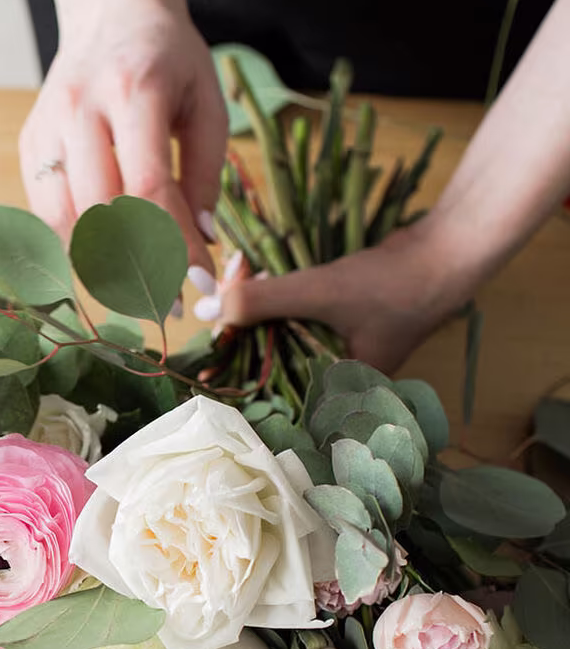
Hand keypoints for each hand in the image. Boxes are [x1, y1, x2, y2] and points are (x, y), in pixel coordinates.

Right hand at [20, 0, 225, 269]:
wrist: (109, 14)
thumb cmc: (168, 60)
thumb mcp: (206, 102)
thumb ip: (208, 173)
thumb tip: (199, 242)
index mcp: (134, 88)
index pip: (149, 186)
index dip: (172, 244)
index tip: (197, 282)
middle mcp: (81, 107)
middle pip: (101, 209)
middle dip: (138, 266)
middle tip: (166, 301)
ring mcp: (47, 125)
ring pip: (65, 218)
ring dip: (101, 263)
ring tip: (135, 287)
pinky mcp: (29, 143)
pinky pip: (45, 211)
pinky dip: (74, 244)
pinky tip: (103, 258)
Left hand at [197, 219, 473, 372]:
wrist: (446, 252)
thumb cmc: (394, 285)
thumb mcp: (323, 292)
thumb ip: (266, 300)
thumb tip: (211, 307)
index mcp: (329, 392)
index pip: (266, 395)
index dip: (231, 374)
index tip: (201, 357)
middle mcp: (328, 379)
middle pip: (266, 364)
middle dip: (236, 335)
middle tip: (210, 305)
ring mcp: (331, 351)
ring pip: (276, 338)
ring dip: (252, 313)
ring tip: (227, 287)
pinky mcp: (333, 324)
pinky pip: (291, 319)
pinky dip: (273, 301)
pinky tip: (250, 278)